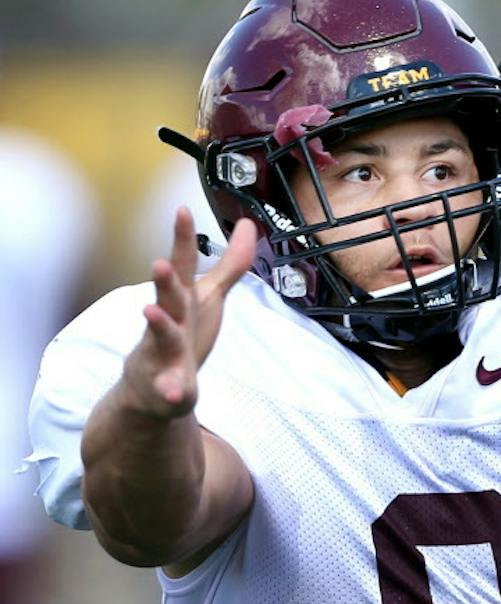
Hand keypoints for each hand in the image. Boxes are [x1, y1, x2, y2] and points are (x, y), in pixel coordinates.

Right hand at [119, 208, 256, 418]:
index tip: (183, 210)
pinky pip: (169, 388)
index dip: (182, 238)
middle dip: (163, 281)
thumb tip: (247, 223)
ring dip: (158, 325)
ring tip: (150, 312)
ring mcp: (163, 353)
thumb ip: (229, 264)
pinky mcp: (167, 385)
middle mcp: (170, 321)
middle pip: (168, 297)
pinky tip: (175, 393)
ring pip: (161, 337)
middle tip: (159, 263)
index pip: (183, 264)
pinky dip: (171, 390)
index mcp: (182, 299)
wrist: (153, 389)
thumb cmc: (183, 333)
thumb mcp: (207, 296)